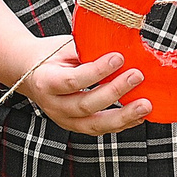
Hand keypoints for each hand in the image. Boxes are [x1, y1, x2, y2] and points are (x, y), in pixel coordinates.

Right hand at [18, 39, 152, 136]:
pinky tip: (139, 116)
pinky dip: (122, 124)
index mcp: (47, 81)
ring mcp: (64, 120)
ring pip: (95, 124)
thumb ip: (86, 52)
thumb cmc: (51, 56)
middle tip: (137, 76)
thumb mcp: (64, 47)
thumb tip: (120, 47)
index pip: (73, 80)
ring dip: (123, 116)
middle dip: (115, 92)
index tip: (119, 57)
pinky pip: (100, 129)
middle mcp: (53, 106)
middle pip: (86, 105)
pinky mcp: (76, 127)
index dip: (97, 70)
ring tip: (146, 105)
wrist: (30, 73)